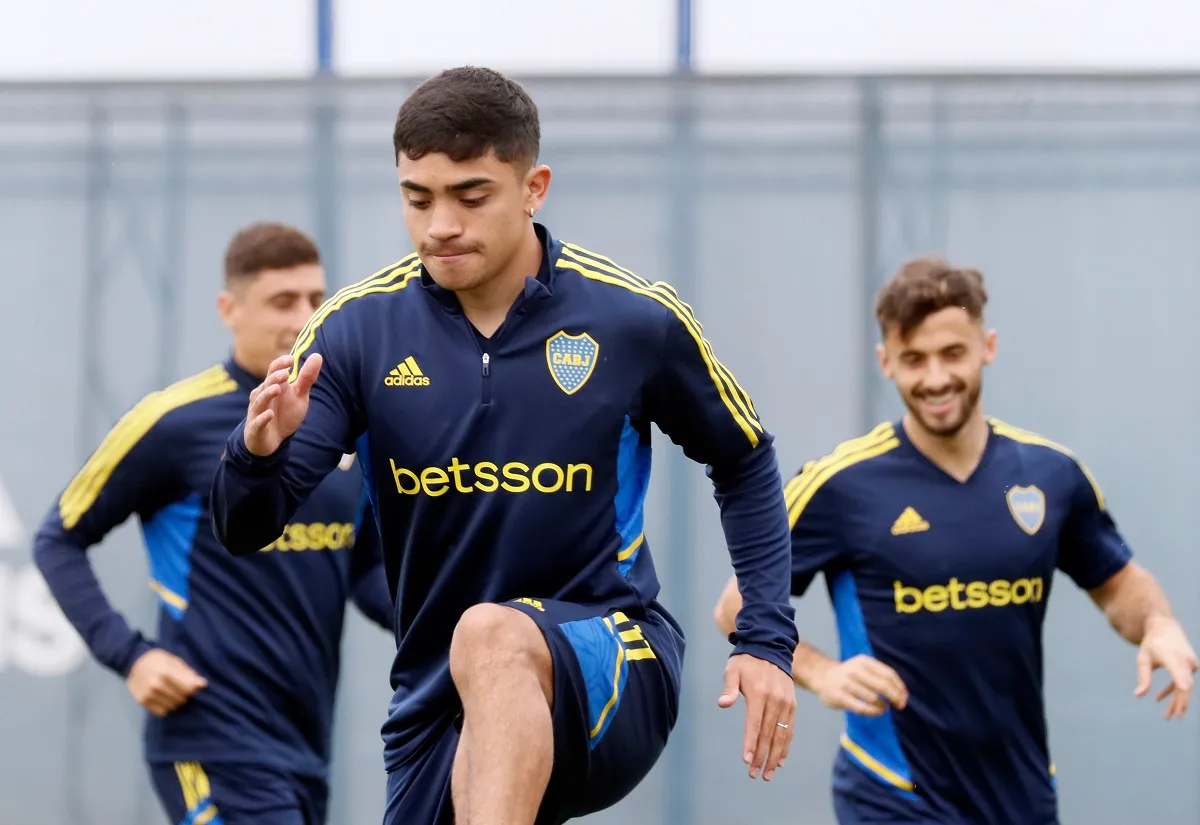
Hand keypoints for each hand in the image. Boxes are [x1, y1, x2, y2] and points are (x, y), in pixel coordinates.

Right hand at [126, 649, 207, 716]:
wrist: (133, 664)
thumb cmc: (157, 660)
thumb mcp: (174, 661)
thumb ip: (188, 673)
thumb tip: (203, 684)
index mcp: (165, 671)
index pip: (187, 688)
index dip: (192, 688)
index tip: (191, 685)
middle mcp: (156, 685)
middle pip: (181, 698)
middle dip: (184, 694)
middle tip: (179, 687)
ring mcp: (148, 695)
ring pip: (173, 706)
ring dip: (175, 701)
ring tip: (171, 691)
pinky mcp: (142, 702)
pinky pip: (162, 712)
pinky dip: (165, 706)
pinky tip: (163, 697)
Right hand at [244, 353, 322, 455]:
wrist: (272, 440)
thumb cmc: (285, 413)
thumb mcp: (299, 395)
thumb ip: (307, 377)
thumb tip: (317, 355)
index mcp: (272, 386)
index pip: (273, 371)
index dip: (280, 364)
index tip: (291, 360)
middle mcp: (262, 396)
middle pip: (266, 384)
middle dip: (274, 379)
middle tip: (285, 374)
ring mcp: (257, 412)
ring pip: (260, 402)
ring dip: (267, 395)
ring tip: (277, 389)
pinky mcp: (255, 429)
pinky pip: (257, 423)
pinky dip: (263, 419)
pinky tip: (270, 415)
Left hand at [717, 653, 795, 781]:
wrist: (770, 648)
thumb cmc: (746, 662)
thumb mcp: (733, 670)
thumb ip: (729, 688)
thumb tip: (722, 704)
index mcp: (760, 694)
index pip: (755, 724)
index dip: (751, 743)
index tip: (747, 760)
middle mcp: (775, 701)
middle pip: (768, 734)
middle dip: (762, 757)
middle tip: (755, 775)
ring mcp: (786, 704)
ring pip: (781, 735)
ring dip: (775, 756)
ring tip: (768, 774)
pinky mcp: (792, 705)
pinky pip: (790, 729)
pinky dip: (786, 746)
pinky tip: (780, 760)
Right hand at [811, 654, 907, 716]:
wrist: (822, 676)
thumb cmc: (849, 675)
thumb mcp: (864, 667)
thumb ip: (881, 677)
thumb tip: (902, 695)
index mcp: (864, 661)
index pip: (888, 674)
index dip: (900, 688)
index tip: (904, 698)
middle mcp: (855, 670)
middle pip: (883, 686)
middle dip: (895, 697)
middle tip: (900, 706)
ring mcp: (846, 683)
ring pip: (873, 698)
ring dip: (883, 706)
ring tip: (884, 708)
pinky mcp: (839, 696)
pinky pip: (862, 708)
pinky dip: (873, 712)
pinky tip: (876, 711)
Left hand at [1135, 616, 1197, 719]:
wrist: (1165, 627)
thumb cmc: (1151, 644)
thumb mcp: (1143, 659)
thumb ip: (1143, 677)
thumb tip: (1138, 695)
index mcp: (1173, 658)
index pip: (1182, 680)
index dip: (1181, 695)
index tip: (1179, 710)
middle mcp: (1185, 661)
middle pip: (1186, 687)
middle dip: (1179, 704)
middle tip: (1170, 718)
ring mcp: (1191, 663)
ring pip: (1187, 686)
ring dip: (1177, 701)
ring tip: (1168, 715)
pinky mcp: (1192, 666)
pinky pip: (1185, 681)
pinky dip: (1174, 691)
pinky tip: (1160, 698)